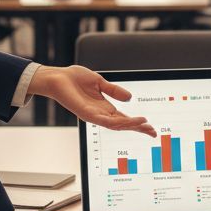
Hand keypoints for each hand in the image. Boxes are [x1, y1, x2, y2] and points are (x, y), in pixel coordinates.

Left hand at [32, 65, 156, 136]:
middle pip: (123, 125)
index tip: (150, 126)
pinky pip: (104, 121)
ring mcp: (93, 115)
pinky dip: (117, 122)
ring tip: (144, 125)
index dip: (137, 122)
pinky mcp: (86, 114)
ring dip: (131, 125)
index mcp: (104, 107)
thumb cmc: (74, 79)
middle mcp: (100, 114)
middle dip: (138, 128)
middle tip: (152, 132)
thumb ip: (114, 90)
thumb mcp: (99, 82)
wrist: (57, 78)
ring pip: (116, 125)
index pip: (124, 118)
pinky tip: (127, 121)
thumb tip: (129, 97)